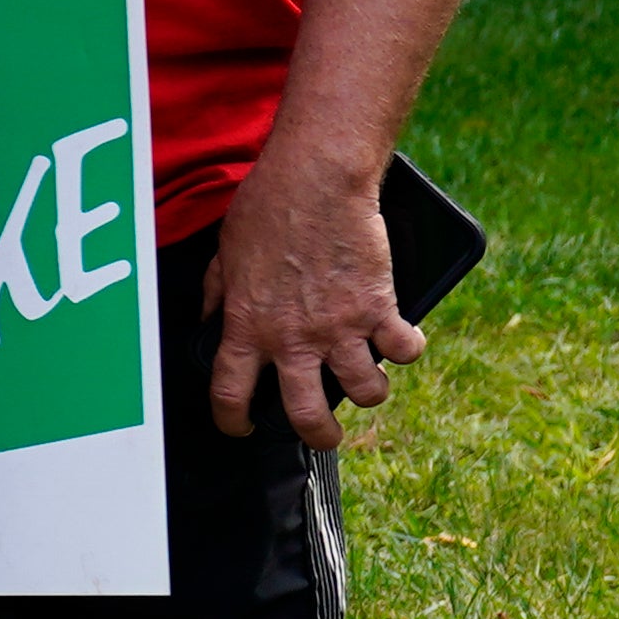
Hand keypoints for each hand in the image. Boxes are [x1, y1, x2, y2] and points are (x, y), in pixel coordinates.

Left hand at [209, 157, 424, 447]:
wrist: (314, 182)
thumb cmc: (265, 210)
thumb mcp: (223, 255)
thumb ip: (219, 295)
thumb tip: (211, 321)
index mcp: (247, 327)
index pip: (230, 394)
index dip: (233, 421)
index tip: (242, 428)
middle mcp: (292, 338)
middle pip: (305, 413)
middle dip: (318, 435)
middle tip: (325, 436)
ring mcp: (338, 327)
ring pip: (366, 390)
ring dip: (371, 391)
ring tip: (368, 382)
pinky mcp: (378, 307)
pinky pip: (404, 350)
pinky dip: (408, 349)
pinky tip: (401, 341)